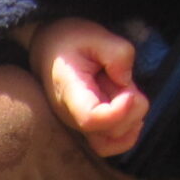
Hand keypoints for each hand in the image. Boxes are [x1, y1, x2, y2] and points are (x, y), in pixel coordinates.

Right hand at [30, 18, 146, 155]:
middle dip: (131, 109)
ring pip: (112, 143)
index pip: (91, 119)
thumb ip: (118, 53)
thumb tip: (127, 80)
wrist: (48, 49)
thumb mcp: (95, 34)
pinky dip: (128, 133)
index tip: (130, 93)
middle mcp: (70, 116)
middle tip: (125, 82)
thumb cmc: (69, 41)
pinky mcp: (88, 129)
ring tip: (125, 94)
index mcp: (69, 91)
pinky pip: (109, 145)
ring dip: (131, 120)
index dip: (119, 112)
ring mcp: (78, 126)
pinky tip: (130, 109)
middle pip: (108, 132)